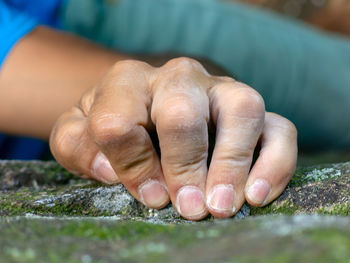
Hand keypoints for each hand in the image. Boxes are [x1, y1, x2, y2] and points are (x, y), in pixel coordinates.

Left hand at [50, 57, 296, 219]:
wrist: (149, 110)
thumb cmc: (117, 128)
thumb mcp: (82, 135)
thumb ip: (77, 145)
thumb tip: (108, 168)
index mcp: (129, 81)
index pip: (118, 121)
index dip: (129, 165)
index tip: (148, 195)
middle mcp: (178, 77)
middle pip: (182, 113)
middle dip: (184, 167)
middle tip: (188, 207)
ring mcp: (221, 90)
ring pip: (242, 109)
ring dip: (231, 164)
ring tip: (221, 206)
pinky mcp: (253, 111)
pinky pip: (279, 128)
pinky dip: (274, 163)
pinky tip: (256, 195)